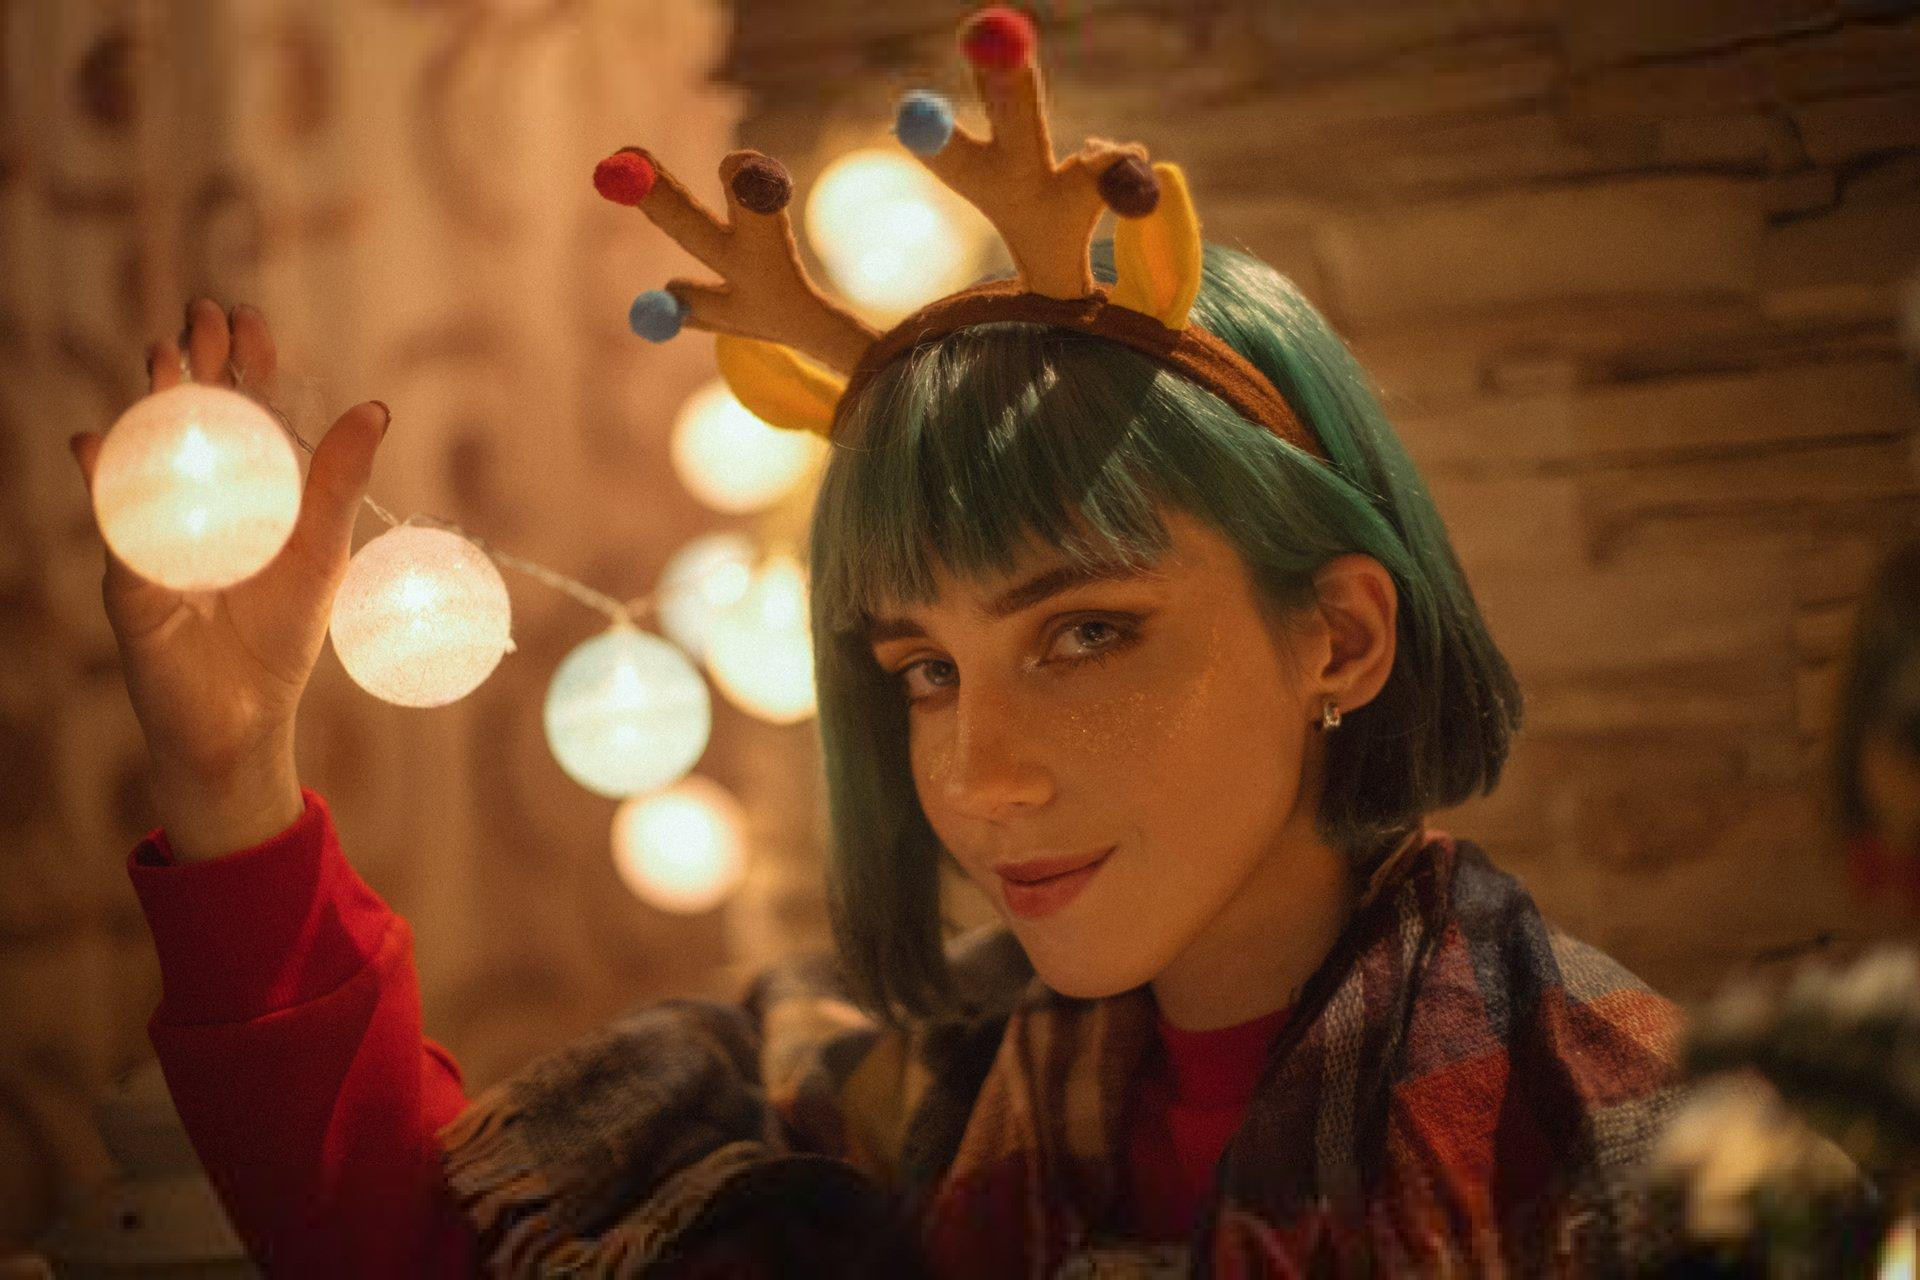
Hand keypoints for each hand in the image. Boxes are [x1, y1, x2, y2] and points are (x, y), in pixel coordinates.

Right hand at [71, 299, 388, 860]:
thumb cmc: (280, 630)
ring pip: (149, 460)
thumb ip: (339, 479)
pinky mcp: (131, 582)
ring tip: (163, 360)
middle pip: (189, 422)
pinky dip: (108, 486)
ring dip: (155, 408)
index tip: (247, 317)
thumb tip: (374, 408)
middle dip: (194, 365)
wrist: (246, 714)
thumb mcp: (321, 545)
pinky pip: (116, 528)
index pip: (240, 413)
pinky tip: (95, 444)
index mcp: (245, 491)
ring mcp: (155, 537)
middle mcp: (193, 503)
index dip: (241, 364)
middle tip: (200, 315)